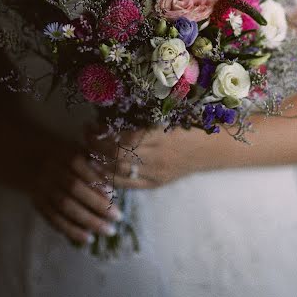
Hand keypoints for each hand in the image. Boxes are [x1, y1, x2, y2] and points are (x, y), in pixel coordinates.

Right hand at [28, 141, 123, 245]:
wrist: (31, 160)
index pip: (81, 168)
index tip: (113, 195)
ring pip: (65, 207)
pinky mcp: (38, 203)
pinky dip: (71, 230)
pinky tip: (87, 238)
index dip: (96, 182)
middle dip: (97, 205)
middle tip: (118, 218)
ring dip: (87, 221)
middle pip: (74, 189)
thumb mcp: (80, 151)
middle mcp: (53, 171)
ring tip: (107, 230)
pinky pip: (54, 219)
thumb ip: (96, 163)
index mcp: (66, 155)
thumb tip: (117, 180)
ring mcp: (44, 188)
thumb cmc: (66, 156)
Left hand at [87, 125, 207, 189]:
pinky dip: (111, 178)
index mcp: (160, 134)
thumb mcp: (168, 115)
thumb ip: (143, 116)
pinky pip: (129, 185)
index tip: (93, 124)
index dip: (105, 132)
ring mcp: (156, 172)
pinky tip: (99, 171)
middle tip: (85, 135)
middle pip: (118, 155)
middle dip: (97, 146)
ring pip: (120, 171)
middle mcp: (157, 155)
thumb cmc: (190, 125)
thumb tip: (112, 112)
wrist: (211, 149)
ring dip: (100, 161)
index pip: (124, 137)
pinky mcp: (156, 183)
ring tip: (87, 151)